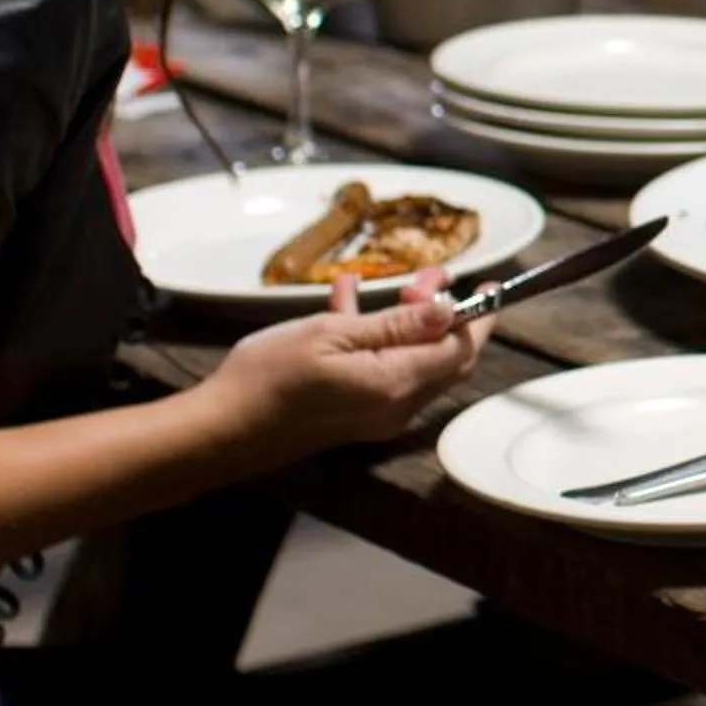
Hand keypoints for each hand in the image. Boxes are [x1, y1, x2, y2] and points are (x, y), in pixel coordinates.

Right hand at [199, 267, 491, 463]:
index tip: (487, 285)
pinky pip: (381, 370)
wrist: (218, 429)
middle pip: (444, 357)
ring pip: (412, 360)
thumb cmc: (268, 377)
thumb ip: (395, 324)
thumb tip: (450, 310)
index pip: (462, 349)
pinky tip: (348, 298)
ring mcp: (375, 414)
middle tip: (427, 276)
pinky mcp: (352, 414)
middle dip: (444, 313)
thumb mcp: (332, 334)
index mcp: (397, 384)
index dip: (478, 316)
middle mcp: (396, 406)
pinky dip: (375, 337)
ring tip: (395, 282)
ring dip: (408, 320)